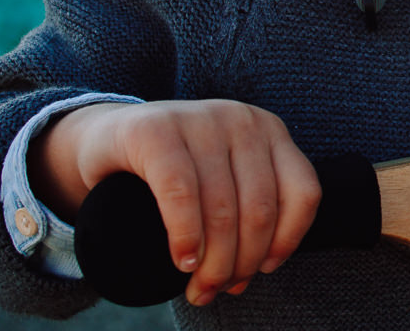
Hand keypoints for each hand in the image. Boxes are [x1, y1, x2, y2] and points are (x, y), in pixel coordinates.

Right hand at [31, 99, 319, 306]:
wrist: (106, 139)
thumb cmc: (173, 171)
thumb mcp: (224, 178)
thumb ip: (248, 208)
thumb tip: (257, 270)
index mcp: (269, 130)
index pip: (302, 192)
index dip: (288, 241)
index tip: (264, 270)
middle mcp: (241, 119)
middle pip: (259, 210)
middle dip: (240, 263)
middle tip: (218, 290)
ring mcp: (199, 119)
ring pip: (222, 209)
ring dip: (213, 263)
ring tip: (199, 289)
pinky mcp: (155, 130)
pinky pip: (180, 193)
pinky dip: (185, 235)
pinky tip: (182, 261)